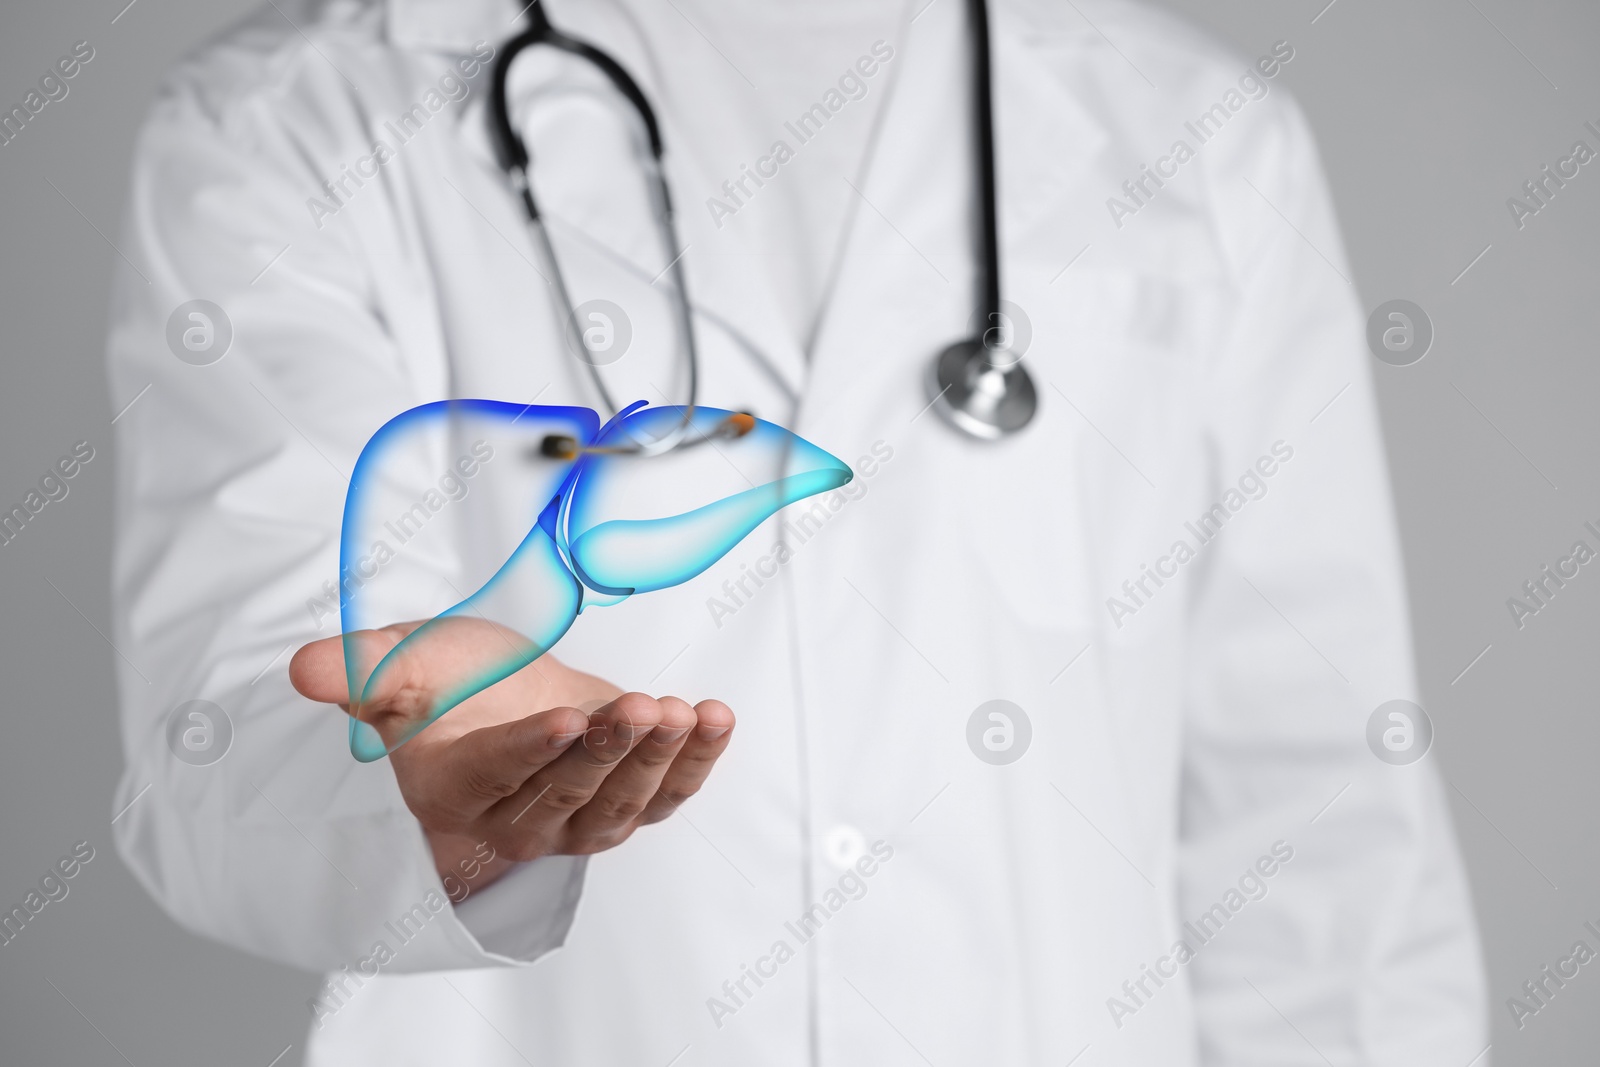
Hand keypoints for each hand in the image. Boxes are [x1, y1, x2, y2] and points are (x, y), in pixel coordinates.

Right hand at [289, 618, 734, 889]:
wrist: (495, 697)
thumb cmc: (445, 683)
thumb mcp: (397, 666)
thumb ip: (357, 669)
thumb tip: (305, 669)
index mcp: (456, 787)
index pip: (496, 774)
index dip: (533, 751)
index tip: (570, 717)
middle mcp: (518, 818)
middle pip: (567, 793)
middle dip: (608, 750)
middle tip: (641, 708)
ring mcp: (576, 819)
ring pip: (622, 805)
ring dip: (659, 760)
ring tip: (688, 712)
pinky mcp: (624, 803)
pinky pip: (666, 797)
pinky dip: (696, 762)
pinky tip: (716, 719)